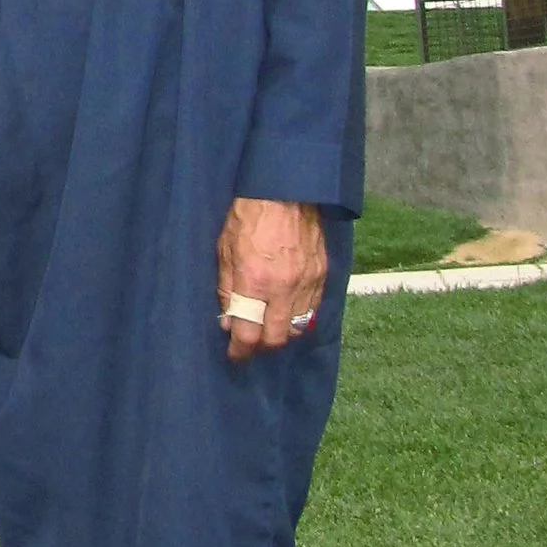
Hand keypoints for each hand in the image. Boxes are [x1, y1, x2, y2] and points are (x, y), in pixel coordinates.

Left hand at [214, 197, 327, 361]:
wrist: (285, 190)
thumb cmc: (247, 216)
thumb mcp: (225, 250)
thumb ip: (226, 289)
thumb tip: (228, 321)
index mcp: (255, 282)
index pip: (248, 334)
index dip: (239, 351)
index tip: (235, 355)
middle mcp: (284, 288)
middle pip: (277, 339)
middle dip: (262, 347)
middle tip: (251, 344)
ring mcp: (307, 282)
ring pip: (299, 327)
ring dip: (283, 332)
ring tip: (270, 326)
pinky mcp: (322, 274)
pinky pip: (313, 308)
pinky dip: (300, 315)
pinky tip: (288, 309)